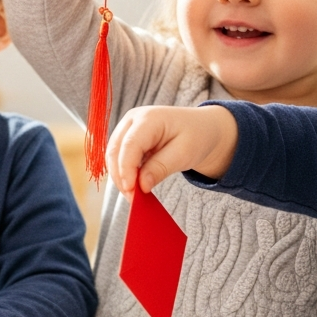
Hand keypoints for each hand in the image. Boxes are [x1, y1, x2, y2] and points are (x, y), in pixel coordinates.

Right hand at [107, 105, 238, 196]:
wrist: (203, 128)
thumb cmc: (197, 136)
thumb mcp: (184, 154)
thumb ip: (160, 168)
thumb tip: (140, 185)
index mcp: (149, 118)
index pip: (129, 145)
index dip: (126, 169)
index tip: (131, 191)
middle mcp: (133, 119)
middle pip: (115, 150)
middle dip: (120, 176)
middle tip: (133, 198)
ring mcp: (128, 127)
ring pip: (113, 155)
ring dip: (120, 176)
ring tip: (135, 194)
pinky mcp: (127, 137)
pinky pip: (118, 157)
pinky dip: (124, 172)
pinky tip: (135, 184)